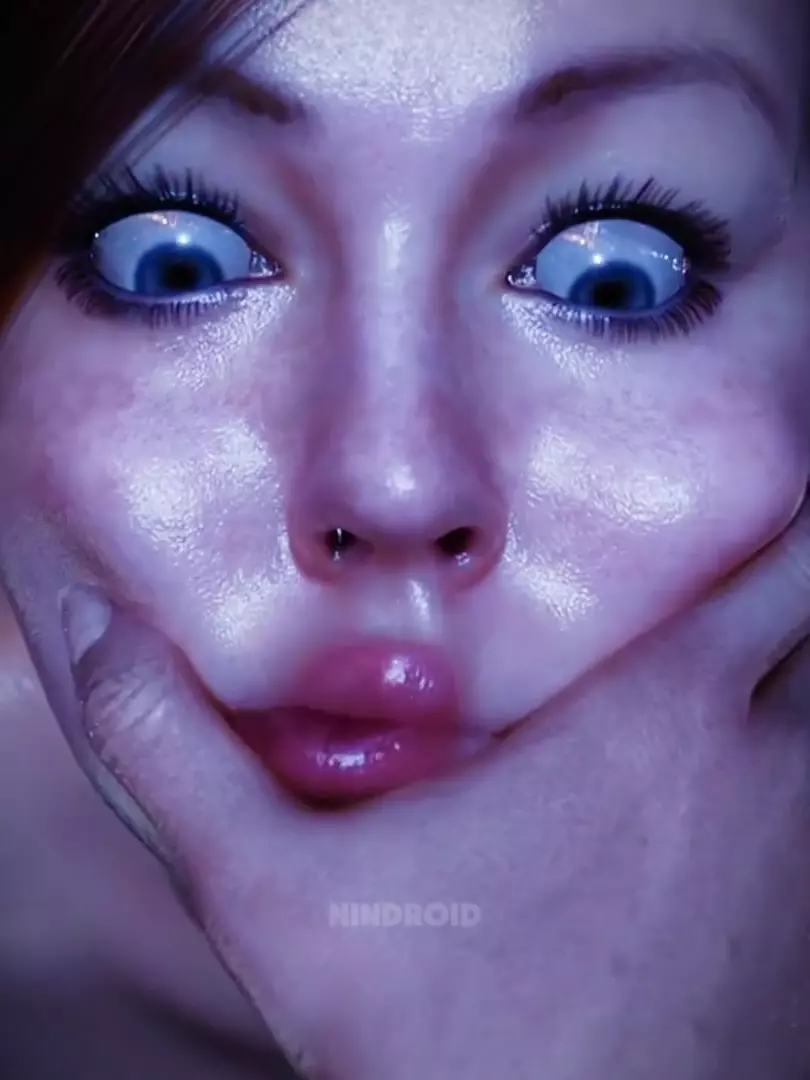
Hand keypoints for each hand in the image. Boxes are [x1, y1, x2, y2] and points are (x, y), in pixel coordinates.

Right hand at [59, 504, 809, 1079]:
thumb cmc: (431, 1048)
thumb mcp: (273, 891)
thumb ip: (175, 752)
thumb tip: (89, 637)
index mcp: (656, 721)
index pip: (790, 559)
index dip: (786, 517)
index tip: (751, 499)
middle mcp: (764, 770)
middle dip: (787, 585)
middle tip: (724, 575)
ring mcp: (809, 856)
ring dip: (793, 674)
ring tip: (717, 677)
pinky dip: (793, 769)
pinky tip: (728, 802)